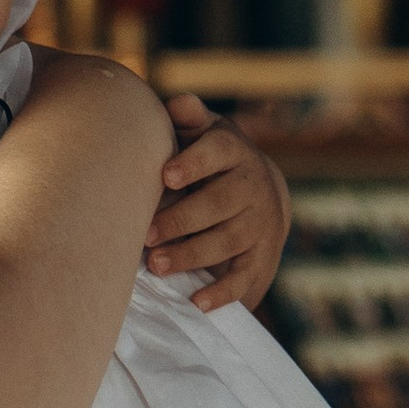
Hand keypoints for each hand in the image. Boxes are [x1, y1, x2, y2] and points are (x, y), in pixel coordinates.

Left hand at [144, 96, 291, 311]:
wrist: (261, 190)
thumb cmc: (211, 159)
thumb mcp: (204, 132)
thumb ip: (189, 118)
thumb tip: (176, 104)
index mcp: (233, 150)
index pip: (217, 151)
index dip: (193, 163)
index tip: (165, 175)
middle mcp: (253, 184)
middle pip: (220, 202)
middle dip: (182, 220)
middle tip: (146, 235)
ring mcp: (260, 222)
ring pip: (228, 240)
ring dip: (192, 255)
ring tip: (157, 266)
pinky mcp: (263, 256)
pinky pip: (246, 276)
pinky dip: (223, 292)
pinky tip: (197, 303)